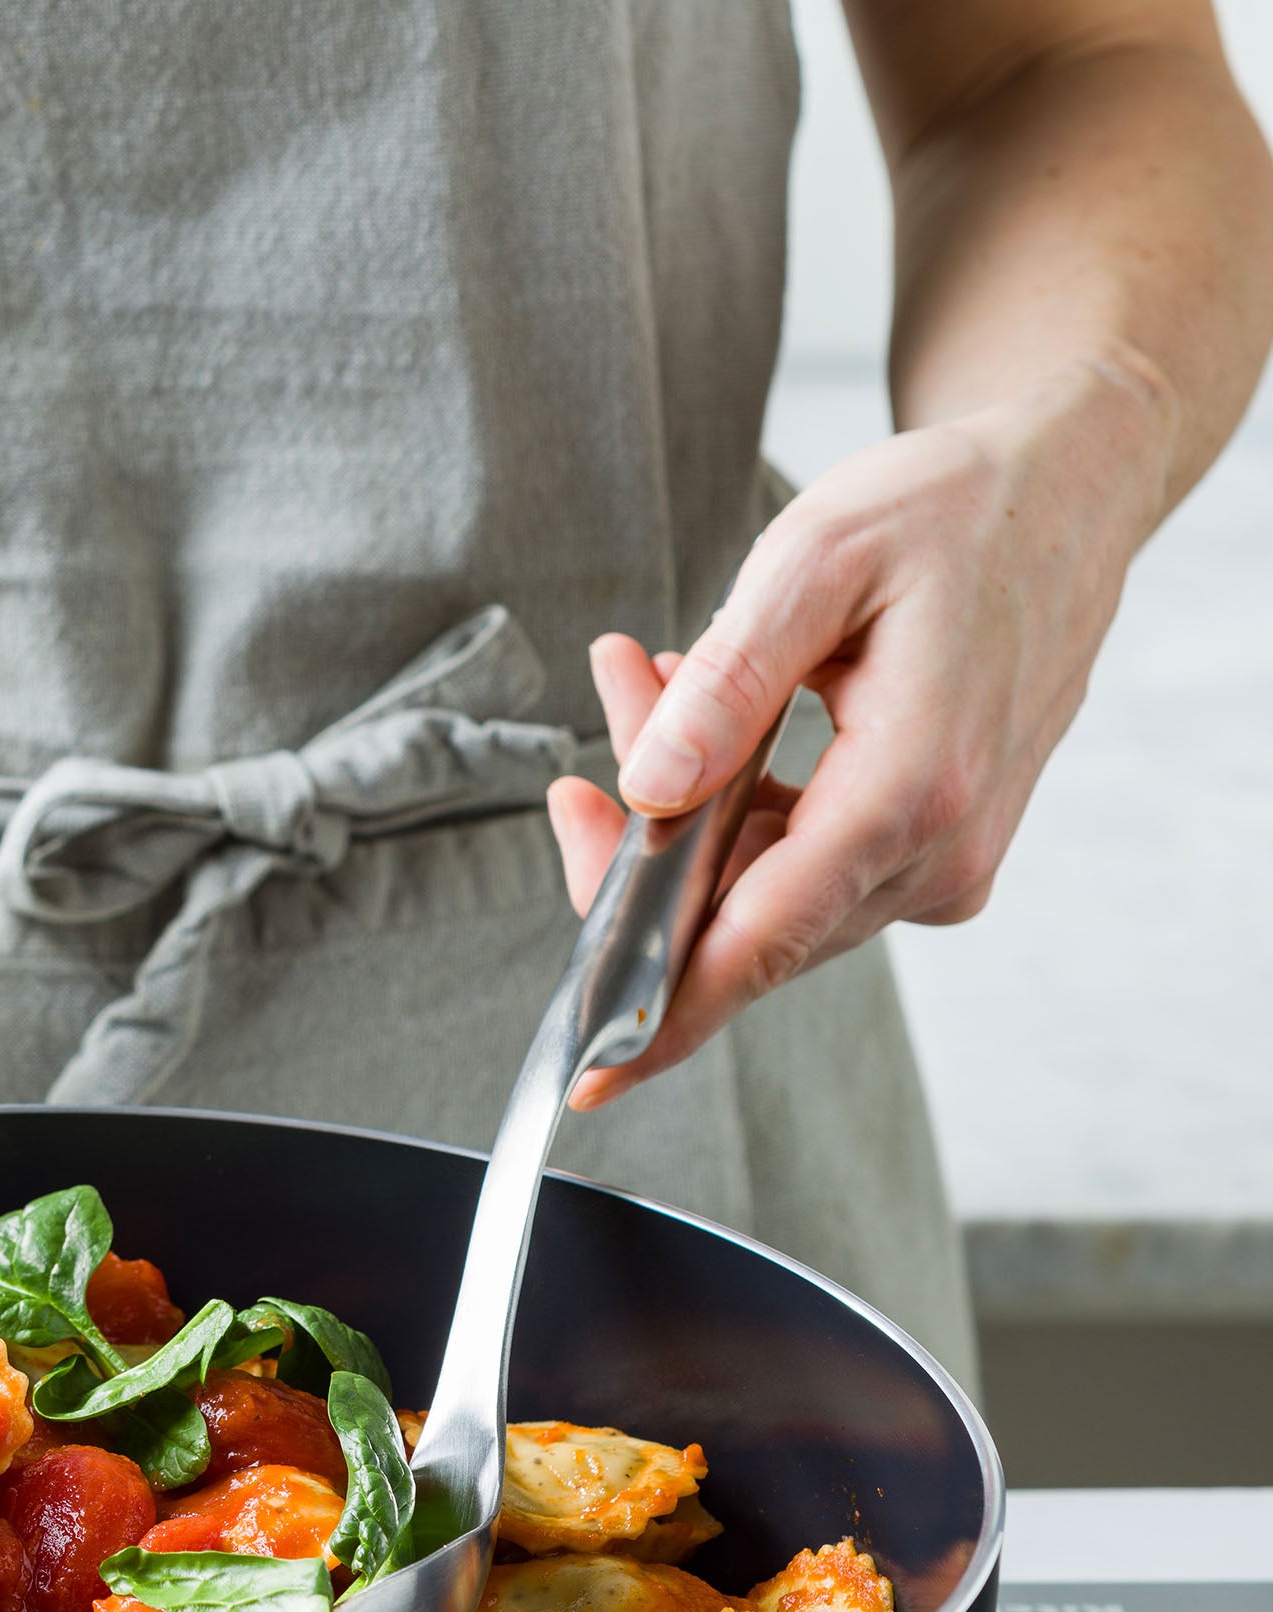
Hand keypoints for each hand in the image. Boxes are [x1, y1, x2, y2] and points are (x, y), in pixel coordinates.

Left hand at [545, 360, 1164, 1107]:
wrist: (1066, 496)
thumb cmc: (953, 512)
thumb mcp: (817, 559)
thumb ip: (729, 684)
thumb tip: (650, 788)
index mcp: (911, 790)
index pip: (758, 940)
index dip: (662, 1011)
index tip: (591, 1070)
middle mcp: (935, 851)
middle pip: (737, 918)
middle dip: (639, 845)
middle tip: (598, 737)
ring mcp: (941, 863)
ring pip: (759, 888)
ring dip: (684, 807)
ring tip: (651, 676)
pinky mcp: (931, 852)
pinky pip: (799, 864)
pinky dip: (736, 806)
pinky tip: (707, 716)